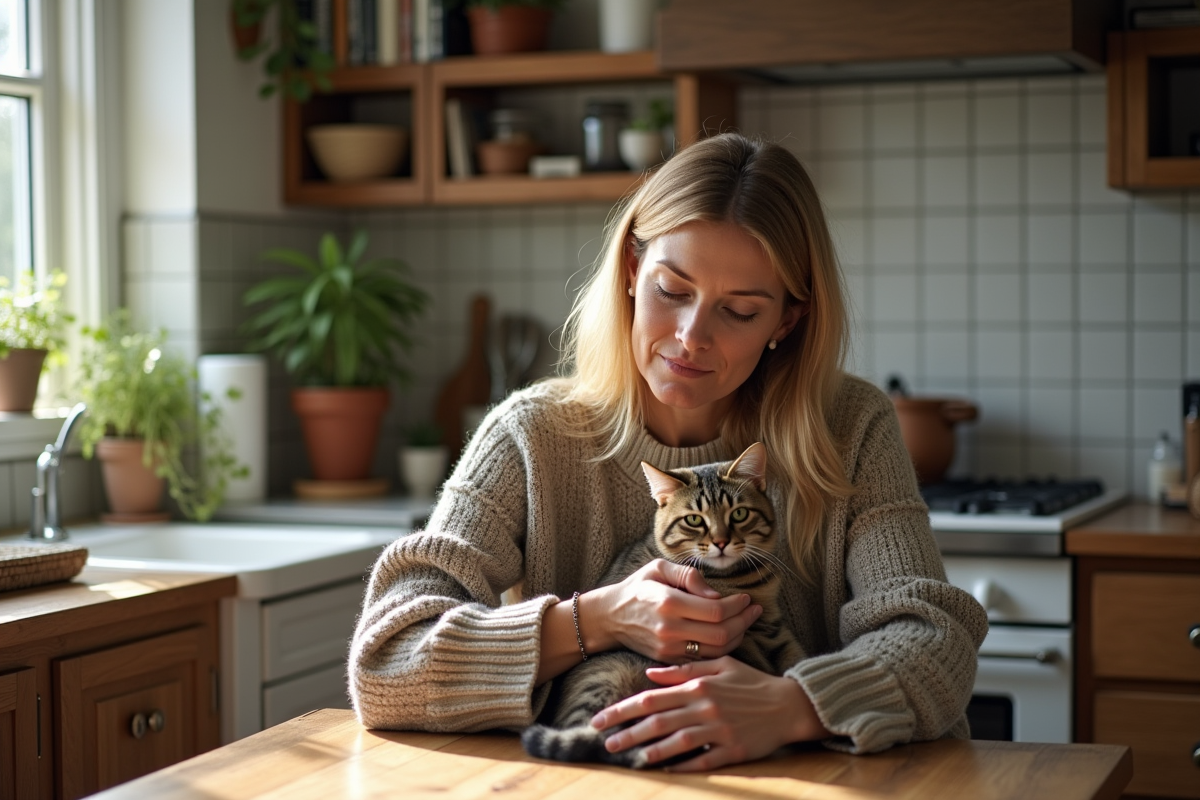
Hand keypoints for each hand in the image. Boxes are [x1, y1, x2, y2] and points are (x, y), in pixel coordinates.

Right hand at [590, 559, 761, 662]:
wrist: (609, 617)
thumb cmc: (637, 587)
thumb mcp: (658, 568)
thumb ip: (689, 576)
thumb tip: (716, 595)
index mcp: (668, 603)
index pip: (716, 610)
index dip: (737, 605)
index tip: (746, 598)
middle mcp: (669, 629)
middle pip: (721, 633)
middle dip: (743, 621)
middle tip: (754, 610)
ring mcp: (669, 648)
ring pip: (716, 650)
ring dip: (737, 636)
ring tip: (746, 622)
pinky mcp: (668, 660)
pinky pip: (704, 659)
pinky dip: (722, 649)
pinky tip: (729, 635)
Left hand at [590, 656, 827, 770]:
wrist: (789, 704)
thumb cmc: (751, 683)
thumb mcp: (719, 665)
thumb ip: (684, 670)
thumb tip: (650, 673)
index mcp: (699, 686)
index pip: (651, 698)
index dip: (622, 709)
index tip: (600, 718)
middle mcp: (705, 707)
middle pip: (657, 722)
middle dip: (627, 732)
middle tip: (605, 742)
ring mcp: (719, 731)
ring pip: (676, 743)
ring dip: (650, 752)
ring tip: (629, 758)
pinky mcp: (733, 751)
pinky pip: (703, 762)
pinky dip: (683, 766)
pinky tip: (665, 770)